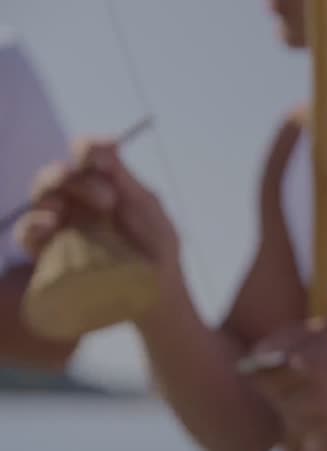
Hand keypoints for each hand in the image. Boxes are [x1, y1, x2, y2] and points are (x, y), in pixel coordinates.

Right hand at [14, 138, 181, 271]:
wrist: (158, 294)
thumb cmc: (157, 249)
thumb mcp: (149, 211)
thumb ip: (127, 180)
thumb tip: (111, 142)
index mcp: (103, 183)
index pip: (86, 154)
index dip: (89, 149)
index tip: (105, 157)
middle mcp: (78, 199)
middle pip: (59, 173)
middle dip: (79, 179)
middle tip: (108, 200)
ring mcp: (62, 223)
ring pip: (42, 197)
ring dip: (53, 195)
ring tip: (74, 211)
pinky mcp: (49, 251)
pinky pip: (28, 233)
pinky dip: (33, 225)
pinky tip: (50, 226)